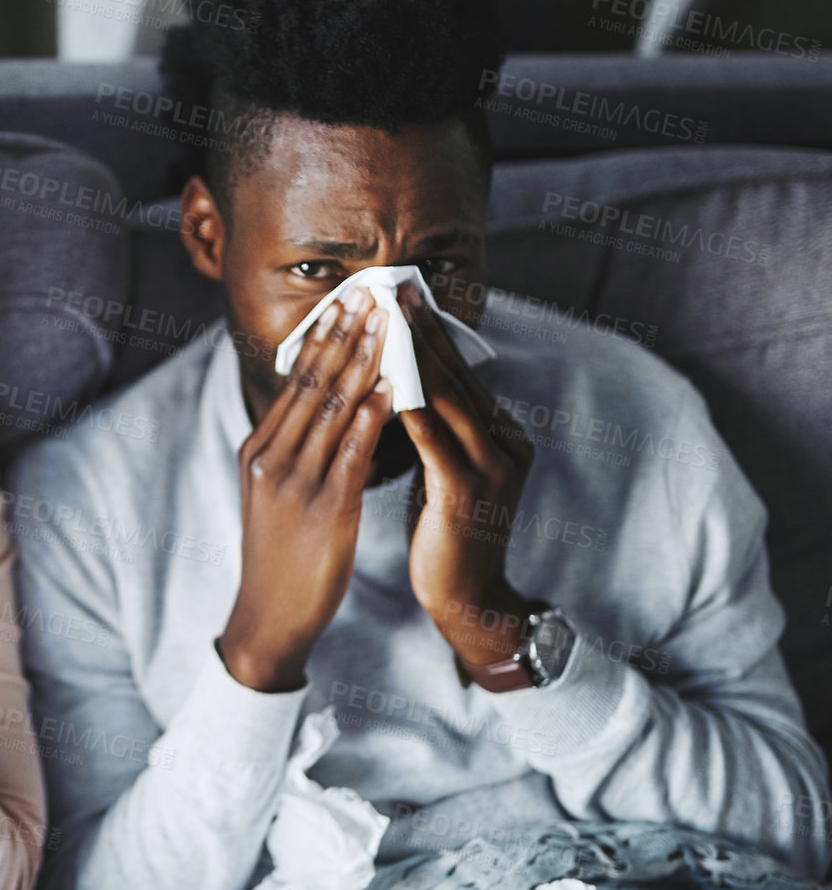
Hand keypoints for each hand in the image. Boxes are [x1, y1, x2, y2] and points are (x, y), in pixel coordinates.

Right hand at [219, 290, 392, 691]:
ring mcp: (294, 481)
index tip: (347, 302)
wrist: (270, 614)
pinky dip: (372, 415)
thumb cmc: (280, 557)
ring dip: (364, 362)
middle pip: (312, 383)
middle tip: (371, 295)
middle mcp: (272, 457)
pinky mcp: (323, 508)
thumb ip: (293, 451)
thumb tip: (324, 411)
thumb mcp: (274, 494)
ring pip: (332, 408)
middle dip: (345, 335)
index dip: (324, 338)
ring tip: (389, 326)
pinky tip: (393, 388)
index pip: (295, 381)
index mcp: (258, 449)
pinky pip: (351, 451)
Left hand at [395, 282, 536, 664]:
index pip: (461, 372)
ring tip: (384, 323)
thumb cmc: (446, 533)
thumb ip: (435, 429)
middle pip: (456, 375)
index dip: (430, 332)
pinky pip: (434, 442)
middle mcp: (505, 444)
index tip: (401, 295)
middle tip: (392, 290)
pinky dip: (410, 410)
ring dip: (414, 359)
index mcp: (501, 435)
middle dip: (422, 331)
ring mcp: (491, 469)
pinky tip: (387, 386)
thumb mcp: (443, 470)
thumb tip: (403, 382)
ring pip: (447, 400)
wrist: (467, 600)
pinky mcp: (467, 495)